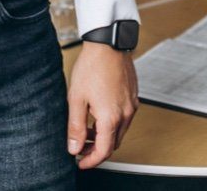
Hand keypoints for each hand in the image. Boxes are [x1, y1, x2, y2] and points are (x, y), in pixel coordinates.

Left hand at [67, 43, 138, 169]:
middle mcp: (125, 113)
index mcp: (111, 117)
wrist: (108, 44)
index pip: (104, 151)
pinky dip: (112, 123)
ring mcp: (131, 105)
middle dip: (97, 149)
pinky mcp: (133, 96)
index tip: (80, 162)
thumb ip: (75, 126)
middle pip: (113, 144)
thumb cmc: (93, 66)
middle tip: (80, 146)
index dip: (91, 160)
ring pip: (120, 131)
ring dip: (104, 136)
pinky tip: (98, 114)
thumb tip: (73, 147)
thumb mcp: (76, 98)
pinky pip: (124, 118)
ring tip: (86, 128)